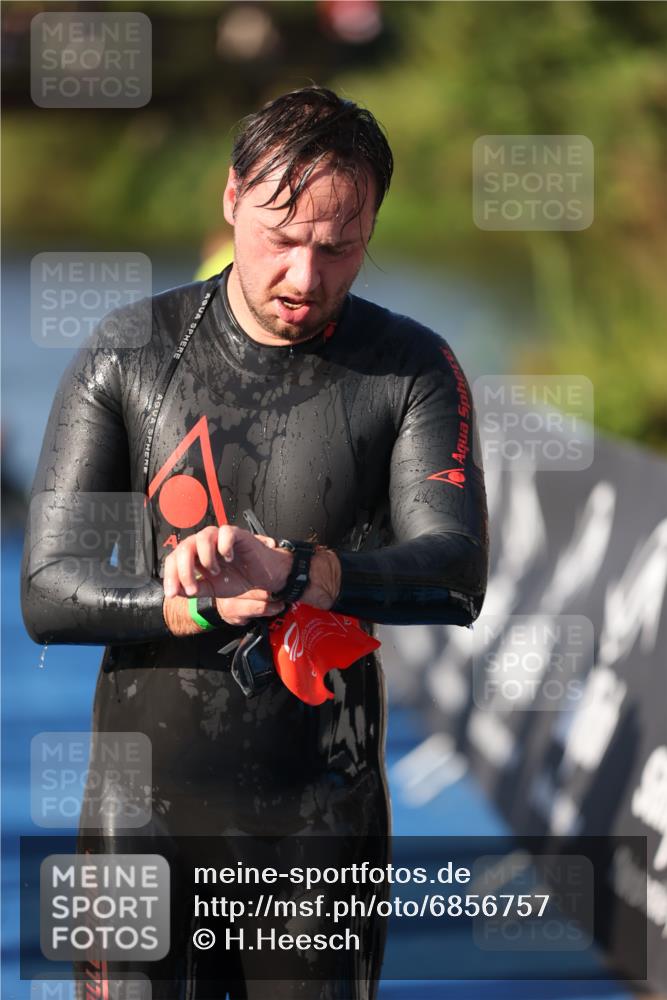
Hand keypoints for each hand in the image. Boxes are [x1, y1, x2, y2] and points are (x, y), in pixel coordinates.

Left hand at [162, 525, 291, 599]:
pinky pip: (225, 532)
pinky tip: (229, 558)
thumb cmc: (238, 579)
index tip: (172, 594)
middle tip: (193, 589)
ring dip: (205, 559)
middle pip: (184, 548)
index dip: (170, 576)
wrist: (263, 579)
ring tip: (216, 572)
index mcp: (195, 555)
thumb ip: (194, 589)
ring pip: (202, 538)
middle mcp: (204, 543)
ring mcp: (220, 537)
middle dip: (184, 571)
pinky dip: (224, 547)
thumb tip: (175, 590)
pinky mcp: (237, 534)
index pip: (173, 559)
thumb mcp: (212, 589)